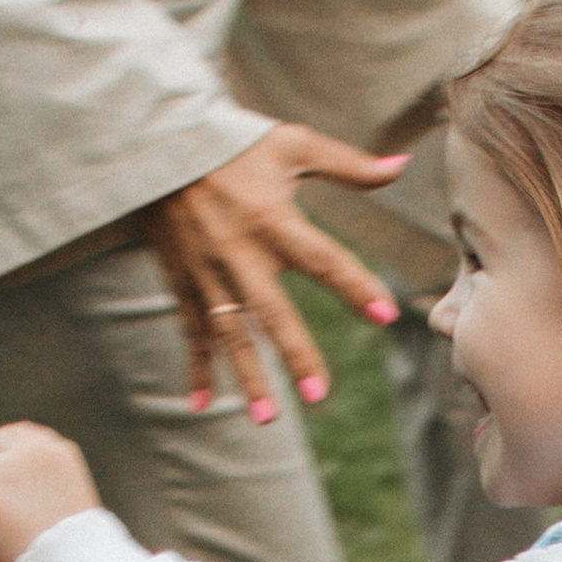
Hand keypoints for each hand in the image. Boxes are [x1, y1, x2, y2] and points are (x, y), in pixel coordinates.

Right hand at [143, 123, 408, 422]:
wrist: (159, 145)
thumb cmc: (234, 142)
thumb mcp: (292, 144)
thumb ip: (348, 164)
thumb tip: (402, 166)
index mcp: (272, 219)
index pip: (322, 259)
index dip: (354, 286)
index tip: (386, 316)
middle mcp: (239, 252)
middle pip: (272, 312)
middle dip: (295, 354)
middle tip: (319, 395)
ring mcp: (207, 271)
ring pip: (230, 333)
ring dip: (247, 376)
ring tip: (266, 418)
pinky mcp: (182, 280)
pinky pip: (190, 330)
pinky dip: (194, 368)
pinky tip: (201, 404)